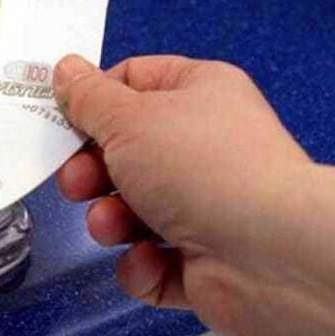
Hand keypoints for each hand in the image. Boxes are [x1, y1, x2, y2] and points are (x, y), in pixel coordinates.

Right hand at [53, 54, 334, 335]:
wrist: (272, 253)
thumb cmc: (198, 165)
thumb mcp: (128, 118)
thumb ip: (88, 98)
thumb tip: (65, 69)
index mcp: (199, 93)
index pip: (134, 81)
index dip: (94, 101)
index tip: (62, 122)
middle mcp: (205, 145)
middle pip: (125, 152)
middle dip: (93, 173)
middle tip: (78, 184)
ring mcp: (207, 207)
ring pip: (132, 210)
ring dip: (110, 220)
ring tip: (114, 227)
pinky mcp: (203, 263)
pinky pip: (152, 261)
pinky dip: (142, 266)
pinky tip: (150, 261)